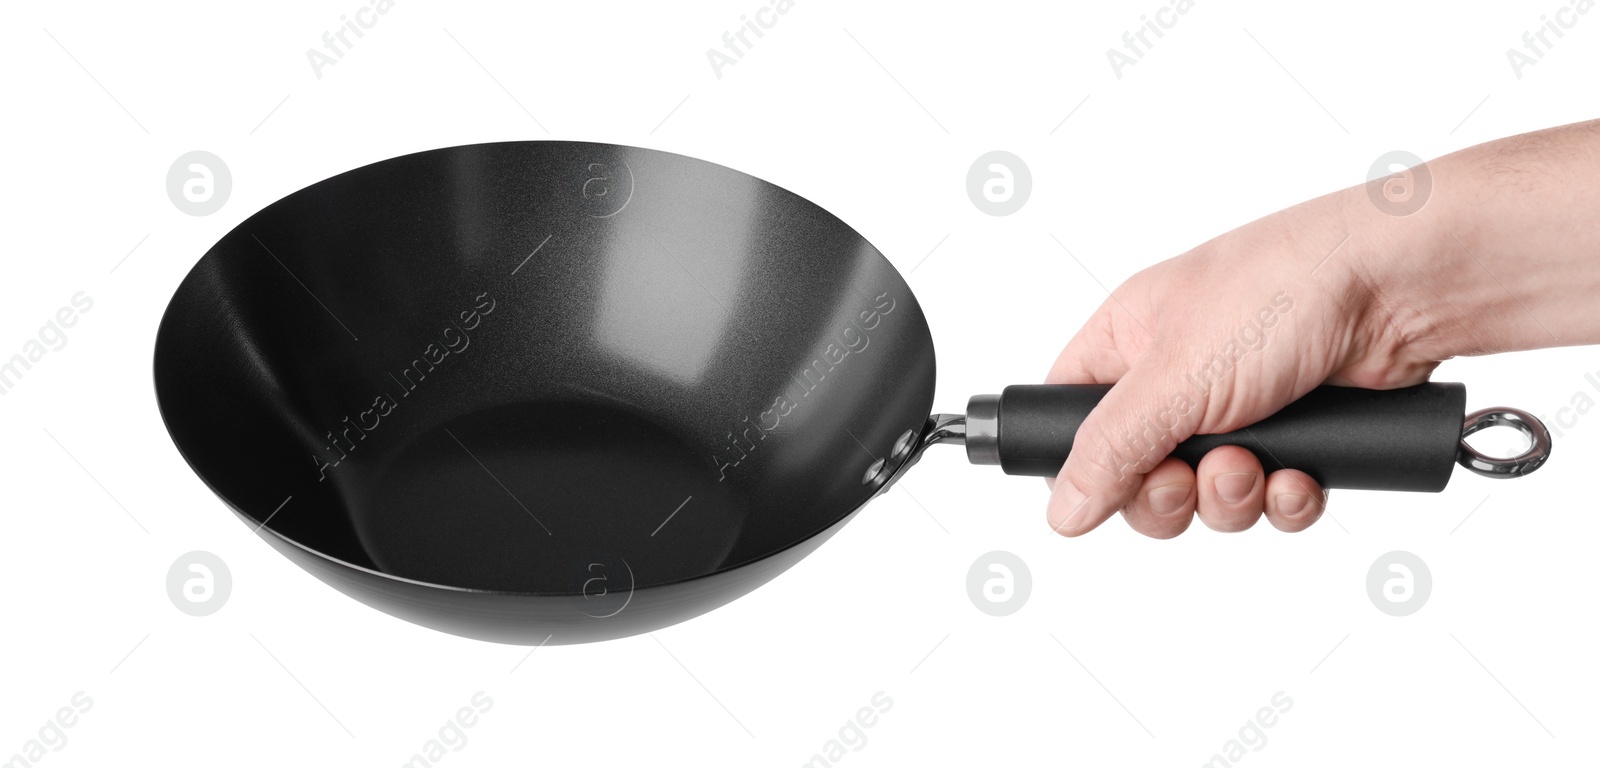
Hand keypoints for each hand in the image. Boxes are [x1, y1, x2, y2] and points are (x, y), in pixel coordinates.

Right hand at [1044, 186, 1440, 537]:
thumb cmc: (1283, 289)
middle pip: (1137, 475)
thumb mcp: (1174, 377)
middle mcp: (1178, 374)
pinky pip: (1269, 498)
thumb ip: (1109, 450)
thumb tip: (1059, 510)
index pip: (1070, 416)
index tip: (1106, 487)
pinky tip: (1300, 476)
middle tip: (1187, 480)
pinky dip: (1283, 500)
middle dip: (1167, 495)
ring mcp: (1238, 408)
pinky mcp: (1296, 434)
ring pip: (1206, 495)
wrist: (1403, 288)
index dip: (1080, 463)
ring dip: (1231, 498)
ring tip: (1255, 467)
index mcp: (1128, 339)